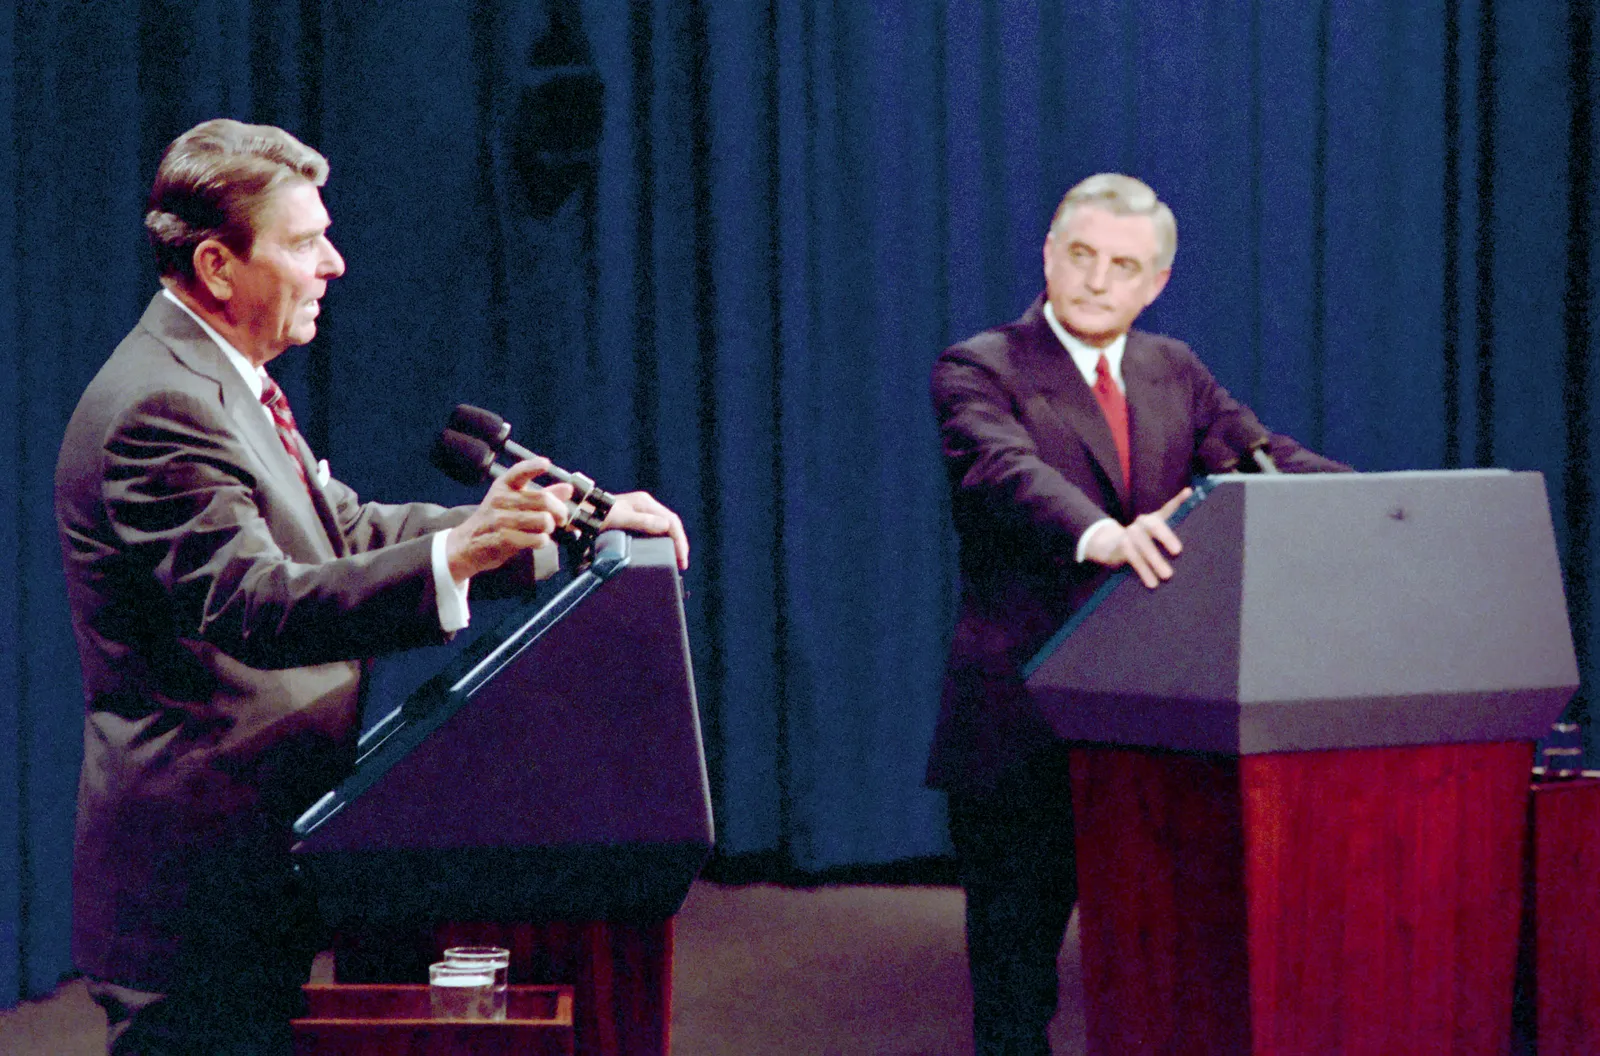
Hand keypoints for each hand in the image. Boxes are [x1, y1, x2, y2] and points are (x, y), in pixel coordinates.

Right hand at [445, 458, 574, 580]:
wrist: (467, 545)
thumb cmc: (495, 522)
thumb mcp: (514, 503)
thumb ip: (542, 495)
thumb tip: (567, 489)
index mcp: (503, 487)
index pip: (519, 472)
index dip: (533, 466)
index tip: (545, 464)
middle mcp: (500, 499)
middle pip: (543, 500)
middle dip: (559, 511)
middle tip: (560, 519)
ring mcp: (500, 519)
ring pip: (543, 520)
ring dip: (550, 528)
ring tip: (544, 531)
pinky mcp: (503, 538)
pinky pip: (537, 538)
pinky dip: (543, 541)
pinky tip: (537, 541)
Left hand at [600, 491, 689, 569]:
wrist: (581, 515)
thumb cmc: (598, 516)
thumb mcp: (621, 519)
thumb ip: (643, 521)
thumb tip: (665, 526)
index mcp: (645, 503)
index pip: (672, 521)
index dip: (680, 540)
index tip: (681, 559)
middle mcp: (646, 505)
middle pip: (671, 524)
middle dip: (679, 543)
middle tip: (682, 563)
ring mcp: (641, 512)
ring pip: (665, 528)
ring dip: (672, 543)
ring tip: (676, 559)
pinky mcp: (635, 520)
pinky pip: (656, 530)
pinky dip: (663, 542)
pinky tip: (663, 551)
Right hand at [1081, 487, 1191, 588]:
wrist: (1108, 546)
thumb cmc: (1140, 545)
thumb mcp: (1153, 539)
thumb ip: (1168, 540)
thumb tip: (1186, 547)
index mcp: (1153, 520)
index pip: (1167, 508)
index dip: (1178, 500)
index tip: (1189, 492)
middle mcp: (1142, 523)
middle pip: (1154, 525)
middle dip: (1166, 537)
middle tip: (1178, 552)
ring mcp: (1130, 533)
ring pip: (1143, 544)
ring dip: (1155, 560)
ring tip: (1167, 576)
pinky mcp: (1121, 546)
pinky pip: (1133, 558)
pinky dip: (1144, 571)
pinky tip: (1152, 583)